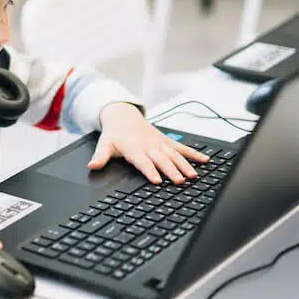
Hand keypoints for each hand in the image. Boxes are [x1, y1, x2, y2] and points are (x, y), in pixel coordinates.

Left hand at [90, 102, 209, 184]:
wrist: (124, 116)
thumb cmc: (115, 134)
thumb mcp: (105, 144)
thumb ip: (100, 157)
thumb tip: (92, 166)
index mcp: (135, 149)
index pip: (143, 162)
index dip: (150, 171)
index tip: (157, 180)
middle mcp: (149, 146)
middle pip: (162, 160)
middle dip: (171, 171)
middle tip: (179, 182)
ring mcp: (160, 143)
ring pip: (175, 155)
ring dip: (185, 165)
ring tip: (194, 176)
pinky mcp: (167, 141)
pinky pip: (183, 148)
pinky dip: (194, 153)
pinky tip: (206, 161)